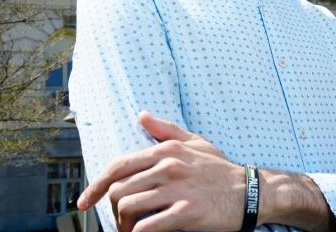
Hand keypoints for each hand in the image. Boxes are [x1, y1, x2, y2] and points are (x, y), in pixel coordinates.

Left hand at [77, 112, 245, 231]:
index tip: (85, 201)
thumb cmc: (220, 169)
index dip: (95, 184)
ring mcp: (177, 189)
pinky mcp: (187, 212)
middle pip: (118, 189)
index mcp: (166, 150)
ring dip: (122, 225)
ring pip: (128, 207)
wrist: (250, 192)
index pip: (118, 165)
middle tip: (119, 222)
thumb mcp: (196, 142)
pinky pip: (148, 226)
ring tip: (129, 231)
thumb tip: (141, 115)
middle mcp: (168, 166)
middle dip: (112, 210)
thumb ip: (166, 129)